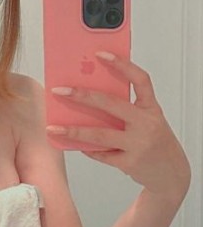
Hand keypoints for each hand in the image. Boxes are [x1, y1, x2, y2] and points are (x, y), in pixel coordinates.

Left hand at [46, 52, 190, 202]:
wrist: (171, 173)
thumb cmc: (155, 141)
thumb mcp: (148, 120)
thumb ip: (126, 110)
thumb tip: (89, 99)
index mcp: (152, 108)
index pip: (140, 80)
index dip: (122, 65)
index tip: (100, 54)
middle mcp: (147, 124)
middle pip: (111, 104)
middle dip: (82, 96)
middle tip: (59, 91)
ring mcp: (138, 144)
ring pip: (99, 135)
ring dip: (73, 131)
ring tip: (54, 128)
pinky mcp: (129, 163)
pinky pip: (101, 154)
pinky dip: (86, 149)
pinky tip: (74, 144)